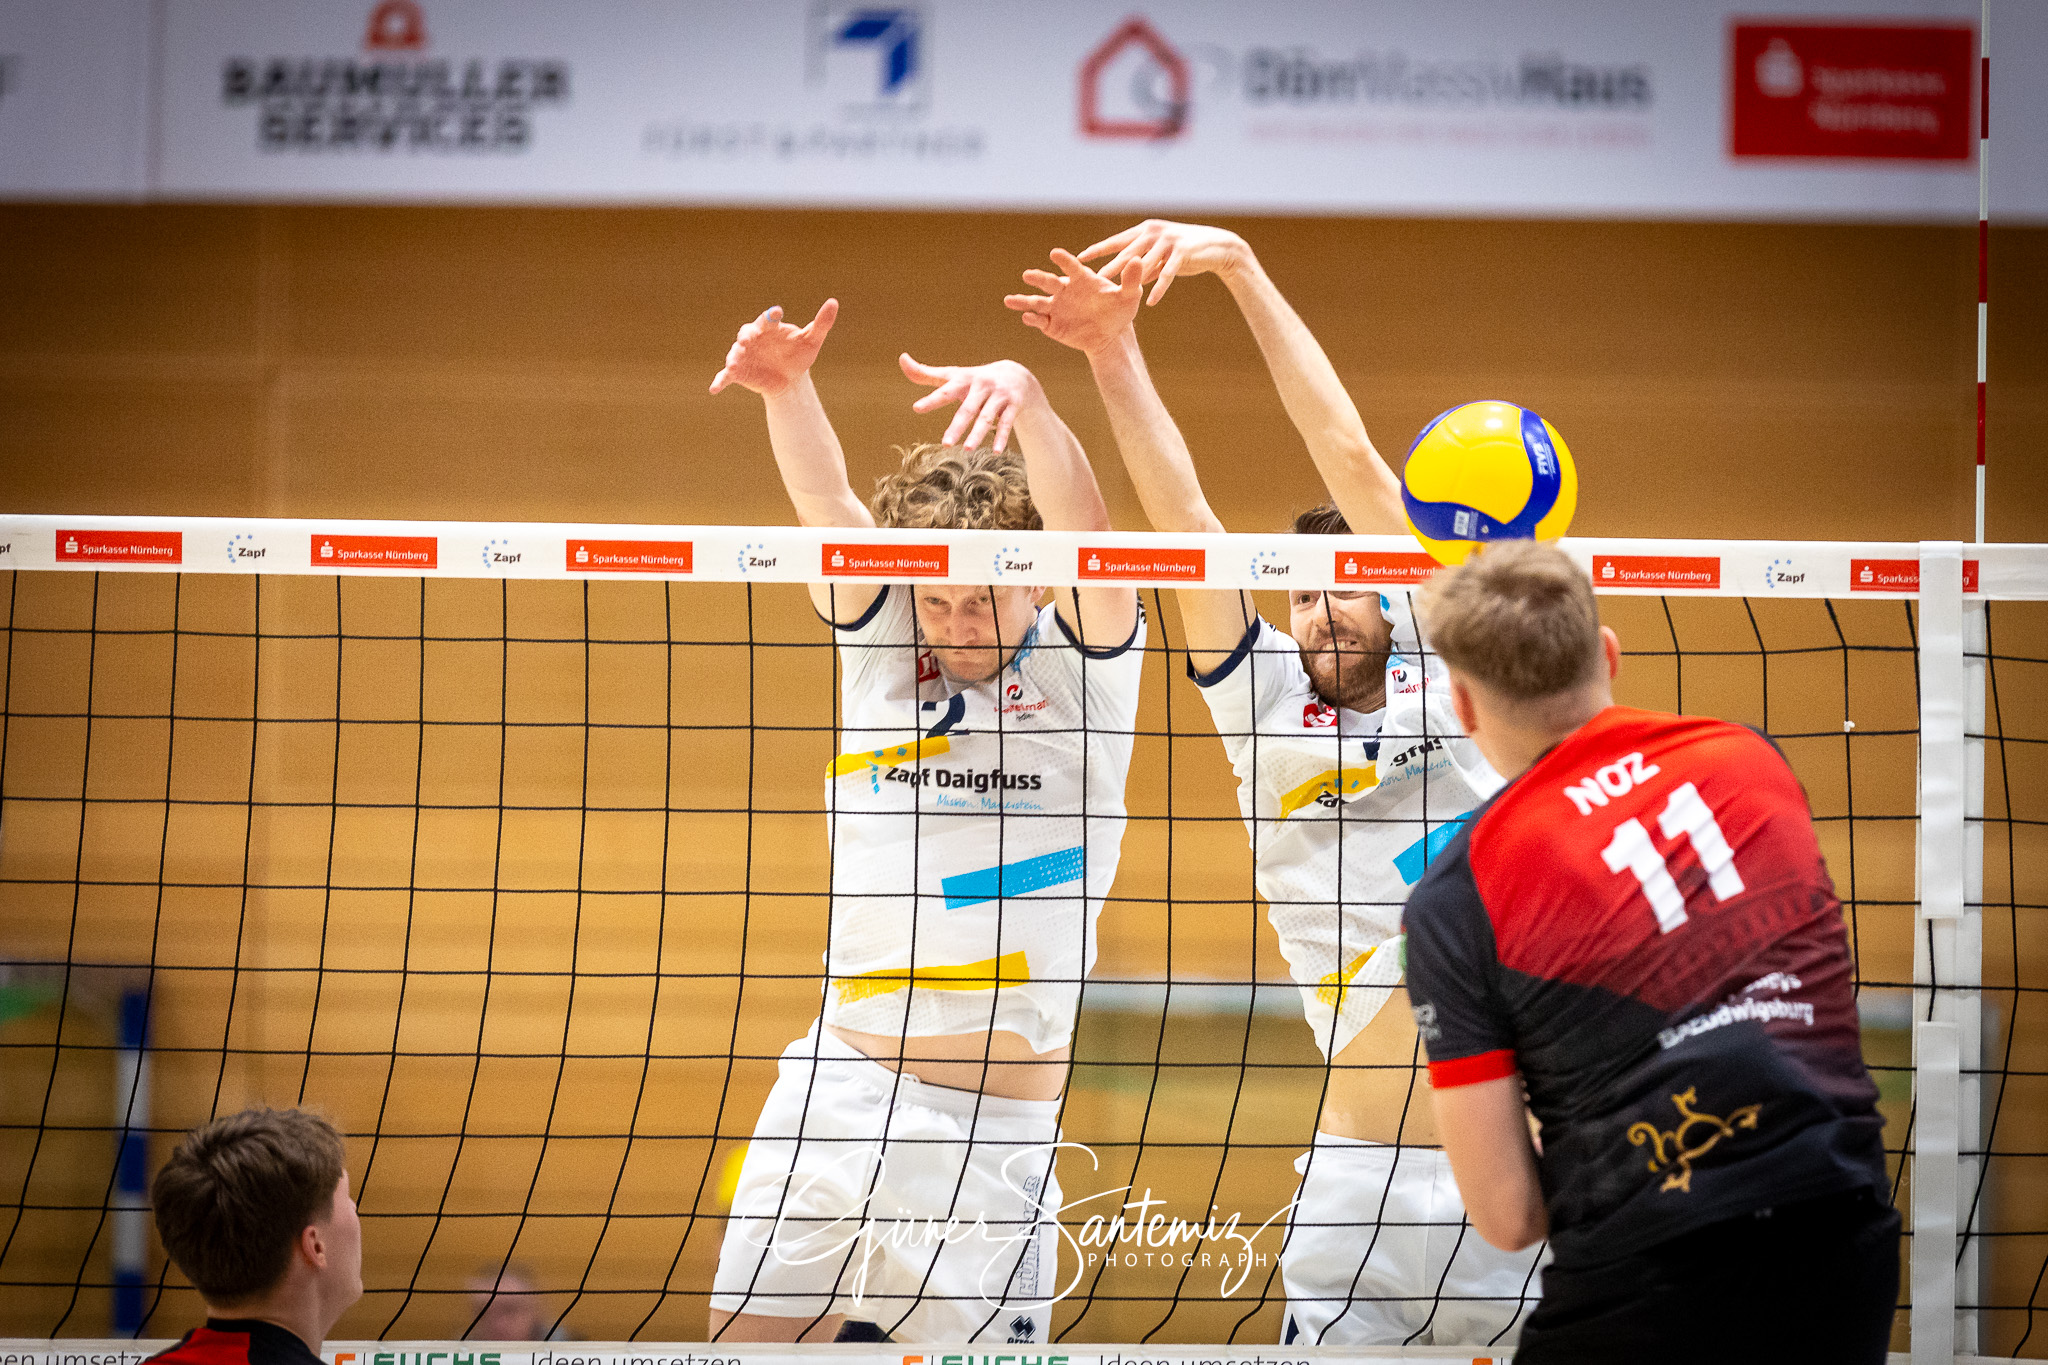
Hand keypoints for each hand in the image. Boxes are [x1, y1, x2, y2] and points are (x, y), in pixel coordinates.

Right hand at [709, 299, 838, 396]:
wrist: (790, 380)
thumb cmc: (799, 355)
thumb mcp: (812, 340)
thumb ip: (821, 323)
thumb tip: (834, 303)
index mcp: (768, 328)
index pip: (768, 320)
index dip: (771, 317)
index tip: (777, 313)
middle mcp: (752, 339)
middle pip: (746, 333)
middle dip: (746, 336)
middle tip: (746, 339)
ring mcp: (743, 356)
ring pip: (734, 354)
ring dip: (733, 359)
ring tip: (733, 365)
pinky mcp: (738, 373)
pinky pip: (726, 377)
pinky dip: (719, 381)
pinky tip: (714, 389)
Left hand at [899, 355, 1042, 452]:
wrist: (1016, 375)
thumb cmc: (975, 379)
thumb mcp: (953, 375)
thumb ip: (926, 373)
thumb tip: (902, 359)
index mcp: (964, 379)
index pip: (946, 390)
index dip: (932, 399)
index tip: (916, 408)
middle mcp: (981, 386)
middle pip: (967, 409)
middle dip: (957, 426)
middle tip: (946, 444)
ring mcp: (998, 395)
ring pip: (986, 417)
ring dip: (978, 434)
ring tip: (967, 450)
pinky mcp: (1013, 404)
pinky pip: (1006, 423)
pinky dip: (1001, 437)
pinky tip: (996, 451)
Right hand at [1003, 249, 1142, 354]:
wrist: (1110, 335)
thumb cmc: (1119, 311)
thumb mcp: (1129, 296)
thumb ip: (1131, 279)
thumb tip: (1138, 259)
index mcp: (1081, 279)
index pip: (1071, 266)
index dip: (1064, 260)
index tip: (1055, 254)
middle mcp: (1064, 291)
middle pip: (1048, 282)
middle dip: (1037, 278)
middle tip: (1028, 275)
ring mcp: (1056, 308)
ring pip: (1036, 302)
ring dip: (1023, 301)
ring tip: (1009, 300)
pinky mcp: (1051, 325)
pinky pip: (1039, 321)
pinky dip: (1032, 319)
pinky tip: (1027, 317)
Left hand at [1077, 219, 1248, 304]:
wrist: (1216, 246)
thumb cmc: (1184, 251)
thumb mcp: (1160, 255)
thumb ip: (1142, 265)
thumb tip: (1124, 279)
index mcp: (1144, 231)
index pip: (1116, 241)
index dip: (1098, 250)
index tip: (1080, 258)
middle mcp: (1153, 232)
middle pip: (1127, 252)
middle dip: (1109, 267)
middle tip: (1092, 280)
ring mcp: (1168, 240)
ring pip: (1145, 263)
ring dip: (1130, 278)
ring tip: (1116, 292)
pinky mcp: (1182, 251)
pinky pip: (1167, 273)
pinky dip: (1159, 288)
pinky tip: (1151, 302)